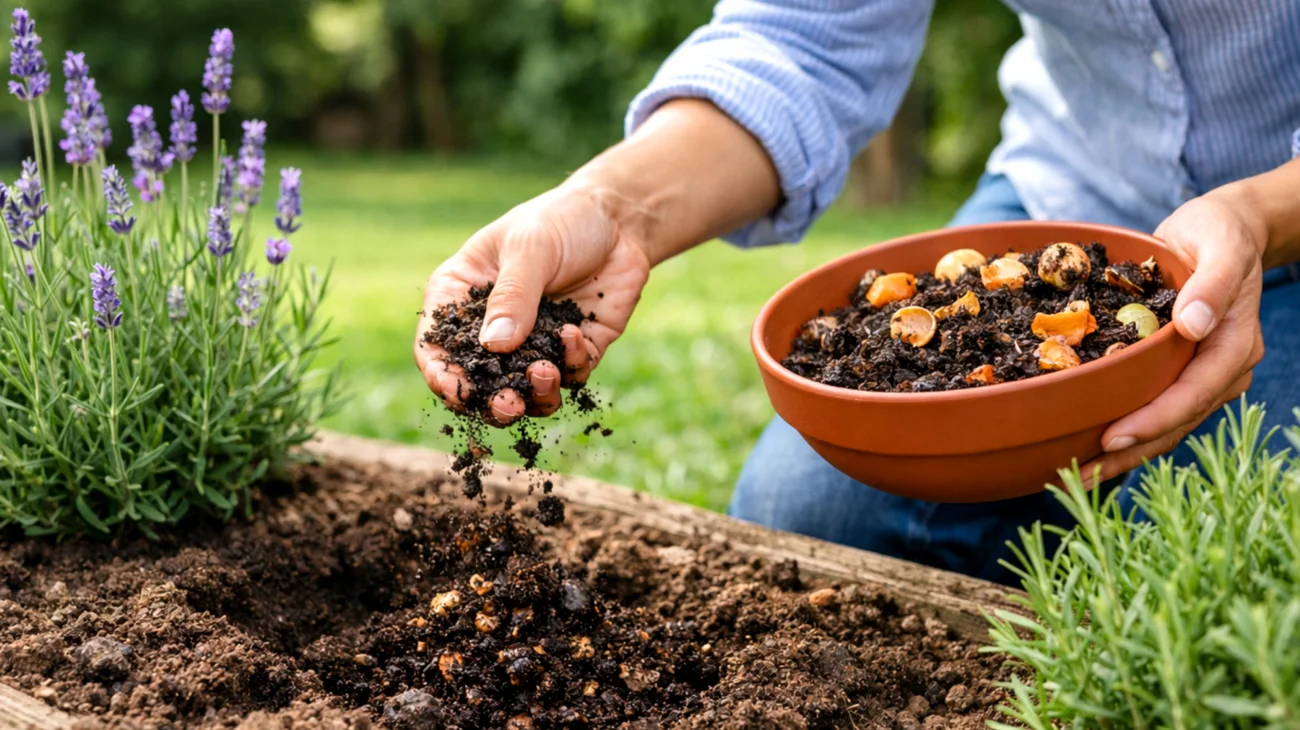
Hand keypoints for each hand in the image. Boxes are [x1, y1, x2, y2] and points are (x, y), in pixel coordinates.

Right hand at [413, 183, 649, 425]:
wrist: (620, 219)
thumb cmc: (561, 220)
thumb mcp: (530, 248)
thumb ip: (512, 296)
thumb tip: (494, 347)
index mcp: (462, 296)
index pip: (435, 345)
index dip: (441, 374)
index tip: (459, 392)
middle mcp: (494, 326)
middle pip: (479, 381)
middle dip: (492, 401)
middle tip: (509, 406)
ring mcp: (535, 342)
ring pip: (527, 390)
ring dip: (535, 394)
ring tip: (545, 373)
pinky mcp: (575, 349)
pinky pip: (570, 374)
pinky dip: (572, 365)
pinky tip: (575, 336)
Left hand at [1082, 193, 1266, 484]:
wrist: (1226, 230)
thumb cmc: (1221, 233)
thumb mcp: (1221, 246)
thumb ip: (1212, 284)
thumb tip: (1193, 325)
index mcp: (1233, 344)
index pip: (1193, 394)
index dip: (1154, 420)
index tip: (1114, 438)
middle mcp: (1221, 368)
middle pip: (1177, 422)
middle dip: (1131, 452)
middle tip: (1081, 476)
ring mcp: (1202, 373)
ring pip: (1166, 424)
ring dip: (1126, 452)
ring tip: (1078, 475)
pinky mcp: (1181, 370)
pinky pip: (1155, 407)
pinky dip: (1127, 428)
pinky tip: (1089, 445)